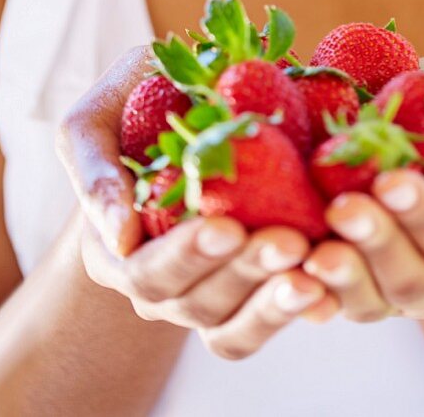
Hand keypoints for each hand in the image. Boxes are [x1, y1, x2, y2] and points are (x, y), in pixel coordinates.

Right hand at [56, 44, 337, 359]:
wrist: (189, 102)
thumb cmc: (136, 100)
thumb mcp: (96, 120)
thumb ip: (93, 167)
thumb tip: (120, 238)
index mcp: (116, 253)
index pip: (149, 272)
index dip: (188, 256)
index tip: (228, 227)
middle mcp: (160, 287)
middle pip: (199, 303)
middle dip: (246, 272)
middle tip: (290, 242)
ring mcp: (207, 294)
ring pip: (236, 324)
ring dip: (276, 302)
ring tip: (315, 272)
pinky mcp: (252, 290)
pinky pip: (270, 318)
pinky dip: (300, 309)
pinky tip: (329, 292)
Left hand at [303, 52, 423, 321]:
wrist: (412, 105)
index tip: (391, 179)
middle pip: (414, 283)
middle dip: (380, 243)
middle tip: (345, 206)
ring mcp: (386, 287)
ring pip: (369, 304)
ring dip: (343, 277)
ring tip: (315, 250)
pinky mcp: (341, 284)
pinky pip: (324, 303)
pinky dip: (306, 295)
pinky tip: (290, 273)